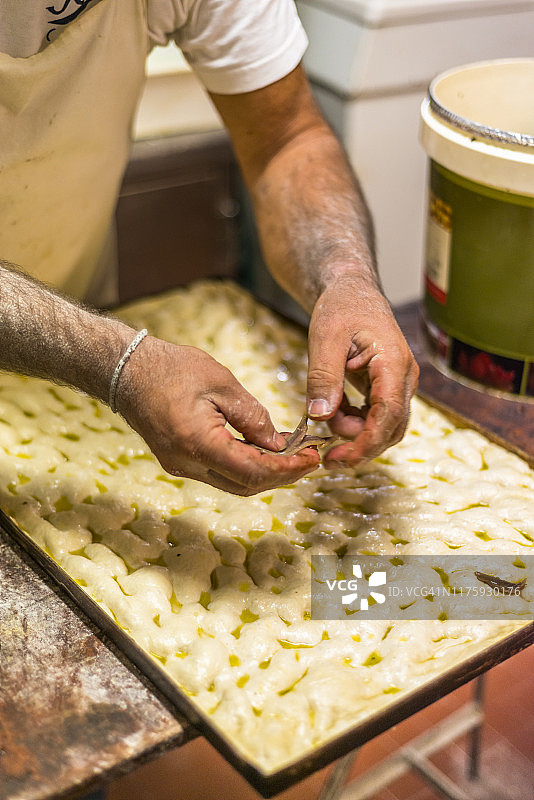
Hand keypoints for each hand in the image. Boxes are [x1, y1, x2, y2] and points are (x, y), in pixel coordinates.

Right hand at [116, 337, 319, 494]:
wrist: (127, 370)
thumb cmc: (172, 368)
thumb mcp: (221, 383)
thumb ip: (252, 416)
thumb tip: (277, 443)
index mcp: (198, 444)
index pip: (253, 471)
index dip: (287, 469)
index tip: (311, 458)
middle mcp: (187, 464)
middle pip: (245, 485)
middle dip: (281, 476)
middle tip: (308, 458)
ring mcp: (180, 466)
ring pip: (233, 483)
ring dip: (265, 473)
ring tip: (292, 455)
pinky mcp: (178, 461)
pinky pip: (219, 473)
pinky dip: (245, 466)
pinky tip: (263, 450)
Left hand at [306, 275, 418, 467]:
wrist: (352, 291)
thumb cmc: (341, 307)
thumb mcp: (325, 338)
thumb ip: (324, 377)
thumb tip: (320, 415)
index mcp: (394, 363)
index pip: (389, 415)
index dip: (367, 442)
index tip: (341, 458)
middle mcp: (404, 378)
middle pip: (392, 428)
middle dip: (361, 447)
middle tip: (328, 457)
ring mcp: (398, 384)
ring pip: (386, 426)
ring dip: (357, 436)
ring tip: (326, 425)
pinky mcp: (387, 388)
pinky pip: (377, 417)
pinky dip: (356, 424)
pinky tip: (334, 417)